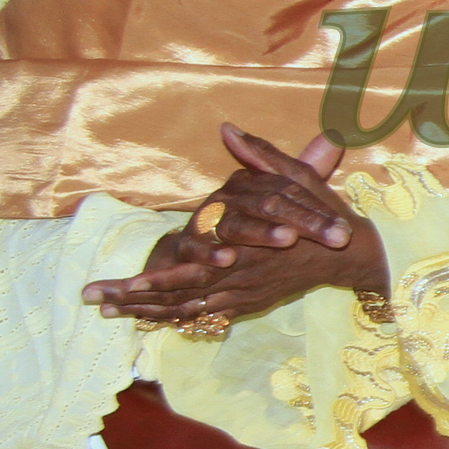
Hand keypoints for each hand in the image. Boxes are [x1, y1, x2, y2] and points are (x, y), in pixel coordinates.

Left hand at [81, 128, 389, 326]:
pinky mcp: (247, 303)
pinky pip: (203, 315)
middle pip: (181, 296)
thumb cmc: (325, 214)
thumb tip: (228, 129)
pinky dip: (172, 318)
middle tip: (94, 299)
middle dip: (135, 300)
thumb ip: (261, 155)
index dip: (159, 279)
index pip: (196, 270)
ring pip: (187, 309)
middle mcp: (242, 278)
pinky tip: (144, 318)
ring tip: (106, 311)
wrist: (353, 252)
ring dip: (145, 312)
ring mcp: (244, 294)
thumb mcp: (298, 178)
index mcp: (250, 250)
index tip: (125, 282)